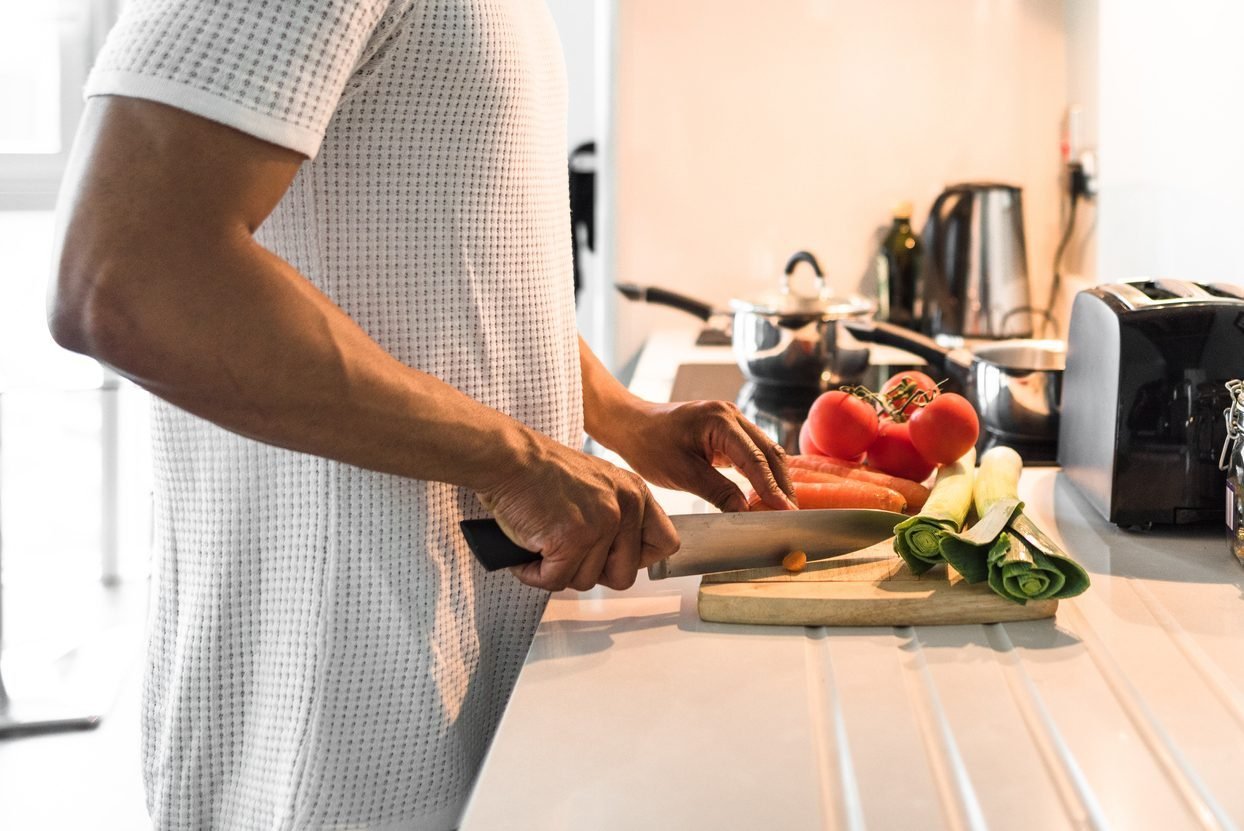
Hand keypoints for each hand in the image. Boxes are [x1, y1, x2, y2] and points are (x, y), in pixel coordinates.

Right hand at [477, 433, 679, 591]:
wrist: (507, 457)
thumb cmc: (540, 470)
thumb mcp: (597, 483)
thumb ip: (617, 514)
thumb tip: (618, 557)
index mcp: (635, 493)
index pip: (665, 544)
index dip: (636, 559)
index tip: (610, 557)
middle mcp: (625, 508)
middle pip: (624, 576)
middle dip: (591, 571)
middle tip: (567, 551)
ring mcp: (600, 524)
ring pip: (586, 582)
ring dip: (558, 569)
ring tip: (543, 541)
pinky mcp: (571, 540)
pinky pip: (555, 582)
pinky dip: (534, 573)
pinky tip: (527, 549)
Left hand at [607, 399, 797, 512]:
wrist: (631, 425)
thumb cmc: (649, 445)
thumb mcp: (681, 473)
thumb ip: (717, 492)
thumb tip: (746, 512)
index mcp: (720, 420)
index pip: (755, 458)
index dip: (771, 487)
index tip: (784, 509)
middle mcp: (732, 415)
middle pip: (769, 452)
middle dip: (781, 483)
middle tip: (792, 512)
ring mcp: (731, 422)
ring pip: (764, 452)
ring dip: (775, 479)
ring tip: (784, 507)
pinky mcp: (727, 432)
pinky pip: (752, 453)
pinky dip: (761, 473)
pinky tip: (766, 493)